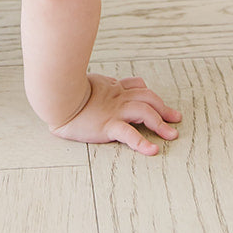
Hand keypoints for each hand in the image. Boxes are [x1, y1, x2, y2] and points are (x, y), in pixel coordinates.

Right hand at [50, 73, 181, 155]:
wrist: (57, 97)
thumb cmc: (67, 90)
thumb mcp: (88, 83)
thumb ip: (101, 85)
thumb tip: (109, 82)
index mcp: (112, 88)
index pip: (137, 86)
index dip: (150, 94)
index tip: (159, 103)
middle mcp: (117, 98)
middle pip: (148, 98)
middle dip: (164, 108)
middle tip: (175, 118)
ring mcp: (114, 111)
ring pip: (144, 112)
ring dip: (160, 124)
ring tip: (171, 135)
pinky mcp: (107, 125)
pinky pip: (129, 134)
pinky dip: (142, 142)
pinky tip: (152, 150)